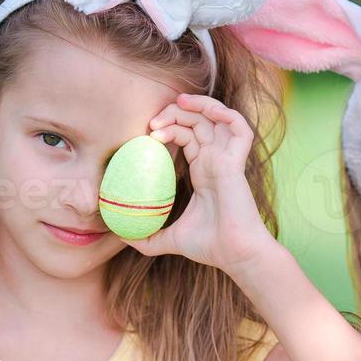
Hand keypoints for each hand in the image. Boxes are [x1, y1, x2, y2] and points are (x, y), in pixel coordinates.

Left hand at [121, 93, 274, 273]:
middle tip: (153, 122)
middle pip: (199, 120)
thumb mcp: (168, 240)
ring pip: (217, 117)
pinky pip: (240, 128)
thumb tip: (120, 238)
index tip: (148, 133)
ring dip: (197, 105)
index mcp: (203, 170)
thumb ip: (146, 238)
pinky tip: (204, 112)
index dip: (170, 126)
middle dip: (176, 112)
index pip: (188, 135)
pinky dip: (225, 113)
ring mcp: (227, 159)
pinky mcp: (236, 163)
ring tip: (174, 107)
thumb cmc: (209, 246)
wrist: (234, 255)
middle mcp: (216, 160)